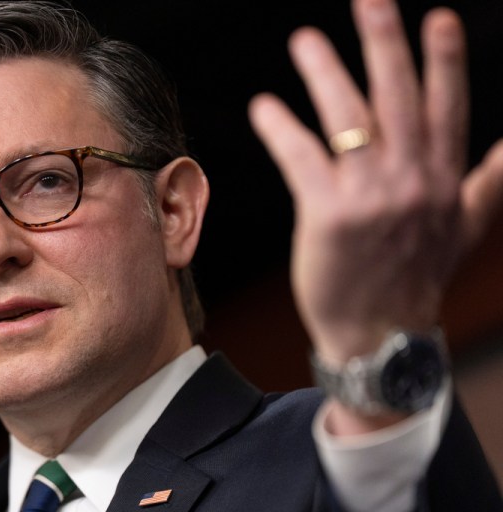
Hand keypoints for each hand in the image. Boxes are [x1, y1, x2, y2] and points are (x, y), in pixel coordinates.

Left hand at [248, 0, 502, 371]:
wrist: (378, 334)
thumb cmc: (414, 278)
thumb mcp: (464, 228)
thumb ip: (491, 182)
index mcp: (442, 179)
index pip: (447, 107)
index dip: (443, 60)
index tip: (438, 19)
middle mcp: (412, 180)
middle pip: (399, 97)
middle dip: (385, 43)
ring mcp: (371, 197)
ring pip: (350, 119)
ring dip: (326, 74)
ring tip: (304, 41)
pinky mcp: (329, 214)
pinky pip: (302, 158)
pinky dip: (282, 129)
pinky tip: (263, 106)